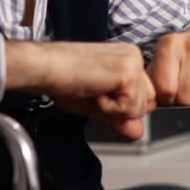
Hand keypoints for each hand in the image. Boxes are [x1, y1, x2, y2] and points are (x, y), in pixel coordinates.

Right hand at [5, 40, 155, 139]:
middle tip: (94, 94)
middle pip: (146, 103)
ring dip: (112, 109)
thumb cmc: (62, 80)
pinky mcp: (127, 72)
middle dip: (119, 110)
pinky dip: (108, 108)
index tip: (98, 94)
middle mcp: (134, 57)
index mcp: (128, 60)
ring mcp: (133, 63)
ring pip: (139, 108)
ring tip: (93, 91)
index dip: (120, 107)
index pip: (143, 98)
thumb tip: (138, 132)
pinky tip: (94, 91)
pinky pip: (129, 108)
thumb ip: (120, 118)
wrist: (43, 68)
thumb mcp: (97, 105)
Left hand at [147, 24, 189, 107]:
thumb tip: (148, 101)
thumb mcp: (162, 58)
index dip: (166, 98)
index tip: (168, 93)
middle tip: (184, 89)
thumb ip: (151, 79)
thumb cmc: (183, 54)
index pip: (165, 89)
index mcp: (170, 44)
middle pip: (185, 97)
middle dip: (183, 100)